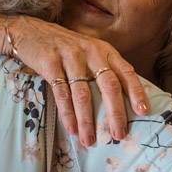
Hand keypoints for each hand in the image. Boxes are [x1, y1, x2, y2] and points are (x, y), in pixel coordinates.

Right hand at [9, 17, 148, 146]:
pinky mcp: (50, 62)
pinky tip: (71, 128)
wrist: (28, 31)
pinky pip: (61, 92)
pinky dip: (67, 113)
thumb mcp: (88, 53)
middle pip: (109, 85)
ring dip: (87, 120)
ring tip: (89, 140)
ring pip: (83, 93)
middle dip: (115, 112)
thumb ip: (103, 70)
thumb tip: (122, 103)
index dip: (136, 92)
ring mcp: (70, 56)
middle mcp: (91, 51)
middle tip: (118, 134)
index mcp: (104, 50)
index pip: (126, 72)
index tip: (143, 112)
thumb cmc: (63, 48)